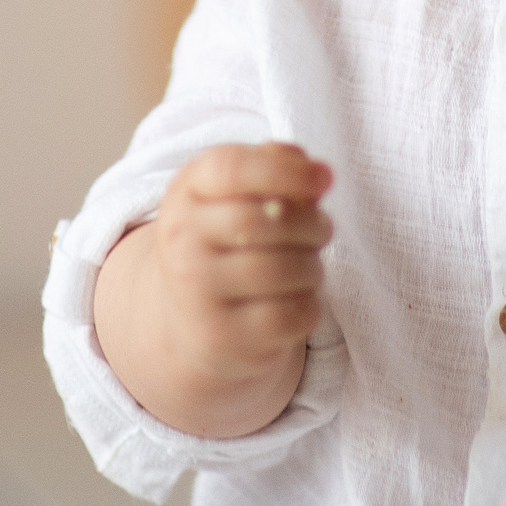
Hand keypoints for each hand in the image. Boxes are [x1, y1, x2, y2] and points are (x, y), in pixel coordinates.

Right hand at [136, 143, 332, 386]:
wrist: (189, 318)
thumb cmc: (227, 242)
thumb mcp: (236, 195)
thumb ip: (275, 169)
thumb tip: (318, 174)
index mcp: (184, 193)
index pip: (232, 169)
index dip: (286, 169)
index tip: (324, 178)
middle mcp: (182, 240)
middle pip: (268, 219)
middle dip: (312, 222)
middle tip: (322, 228)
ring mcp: (197, 292)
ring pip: (286, 269)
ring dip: (313, 266)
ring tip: (305, 266)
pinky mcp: (222, 336)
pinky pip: (291, 314)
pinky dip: (309, 304)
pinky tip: (295, 299)